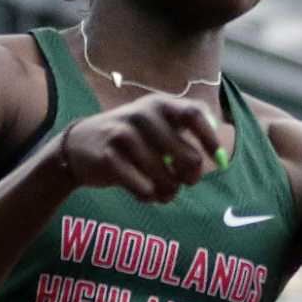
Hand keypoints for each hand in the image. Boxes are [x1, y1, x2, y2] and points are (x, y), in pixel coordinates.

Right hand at [61, 94, 223, 204]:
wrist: (80, 146)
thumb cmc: (131, 139)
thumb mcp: (157, 125)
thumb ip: (187, 131)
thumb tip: (222, 155)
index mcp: (160, 104)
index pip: (195, 114)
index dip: (210, 139)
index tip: (218, 159)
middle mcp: (143, 114)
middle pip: (189, 156)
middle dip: (191, 177)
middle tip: (185, 182)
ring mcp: (124, 134)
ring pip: (167, 179)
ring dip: (168, 192)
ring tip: (162, 191)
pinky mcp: (109, 156)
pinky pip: (144, 189)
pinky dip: (149, 197)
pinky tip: (144, 192)